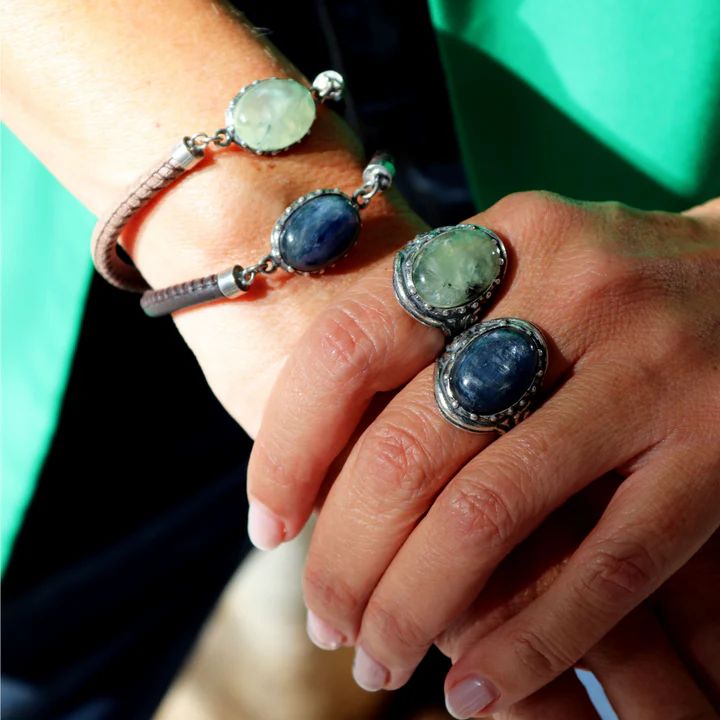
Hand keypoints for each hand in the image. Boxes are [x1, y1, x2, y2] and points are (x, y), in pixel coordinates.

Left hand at [247, 191, 719, 711]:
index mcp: (503, 241)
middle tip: (323, 617)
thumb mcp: (518, 275)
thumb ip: (435, 336)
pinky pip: (603, 570)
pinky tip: (474, 686)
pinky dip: (525, 641)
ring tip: (377, 655)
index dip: (288, 447)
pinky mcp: (716, 449)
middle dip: (344, 556)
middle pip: (408, 449)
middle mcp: (573, 293)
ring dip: (413, 607)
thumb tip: (322, 459)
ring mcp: (650, 371)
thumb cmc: (608, 291)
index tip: (266, 524)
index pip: (350, 346)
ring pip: (490, 518)